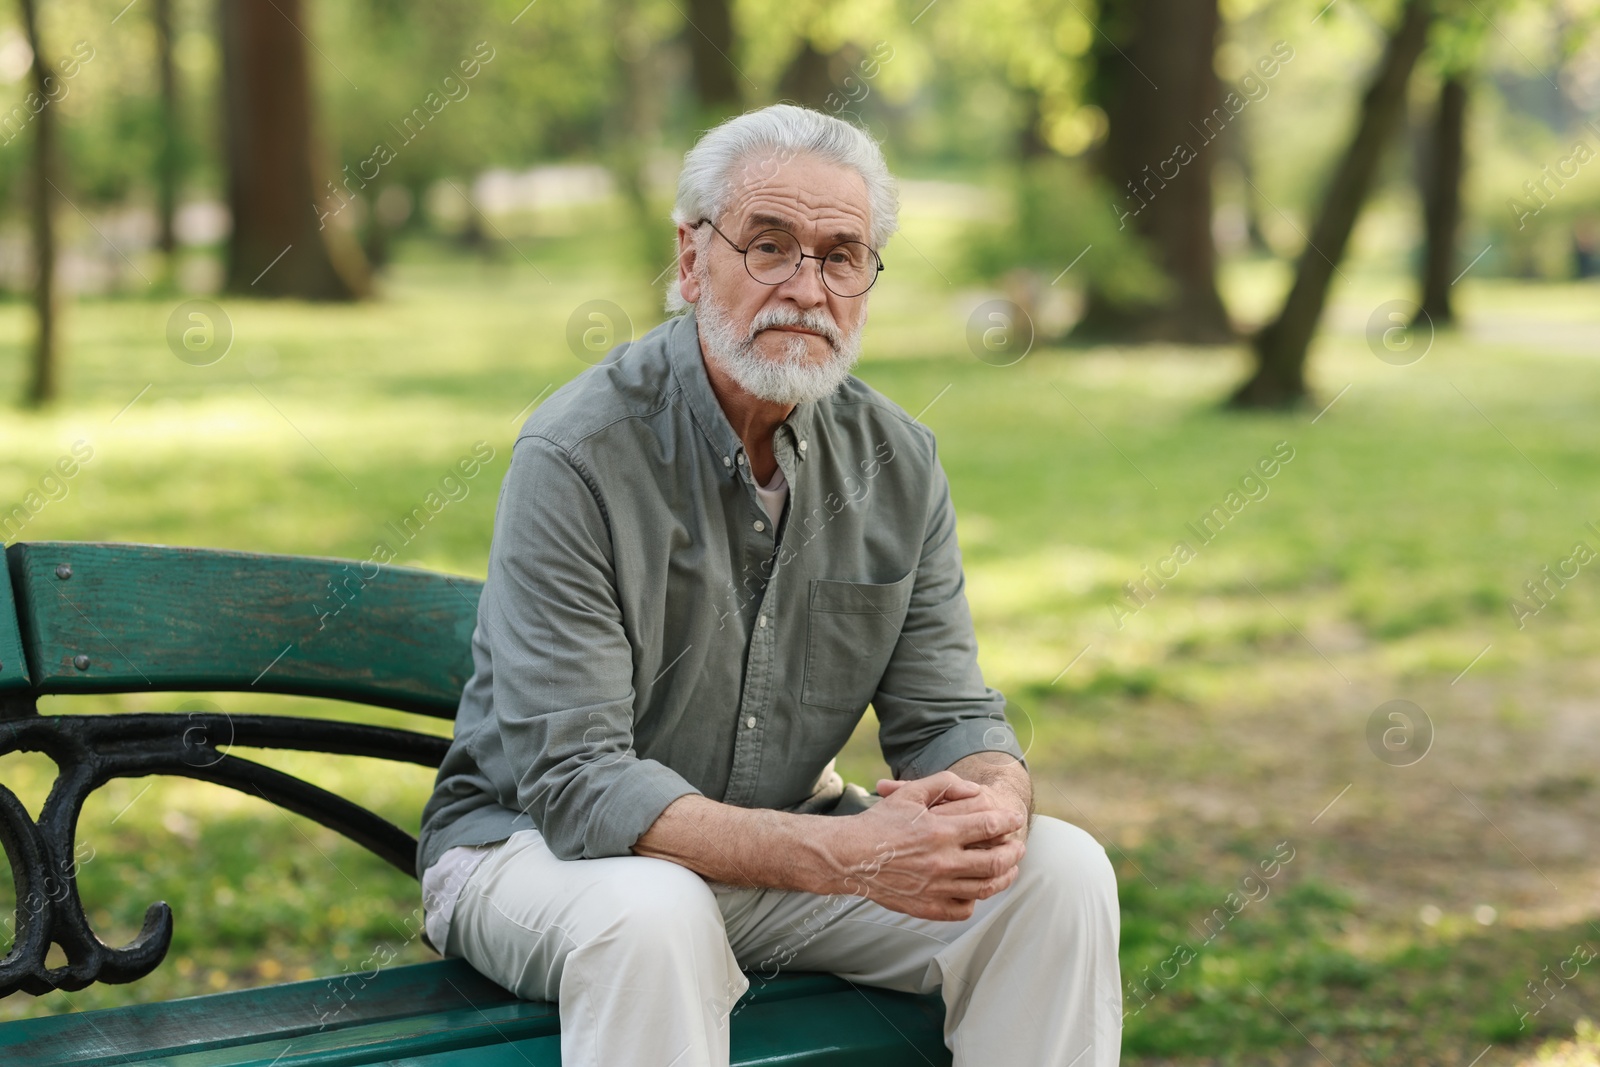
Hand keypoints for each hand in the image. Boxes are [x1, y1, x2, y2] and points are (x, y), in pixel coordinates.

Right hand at [822, 771, 1025, 921]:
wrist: (849, 857)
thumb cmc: (880, 822)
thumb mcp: (910, 793)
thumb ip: (945, 784)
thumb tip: (975, 790)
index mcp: (940, 831)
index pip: (990, 826)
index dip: (1009, 821)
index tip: (1014, 819)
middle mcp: (942, 862)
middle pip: (996, 861)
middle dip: (1014, 852)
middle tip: (1019, 847)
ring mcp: (936, 888)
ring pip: (985, 888)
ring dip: (1004, 878)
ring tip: (1010, 870)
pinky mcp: (927, 908)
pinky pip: (963, 909)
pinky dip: (976, 900)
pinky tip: (977, 889)